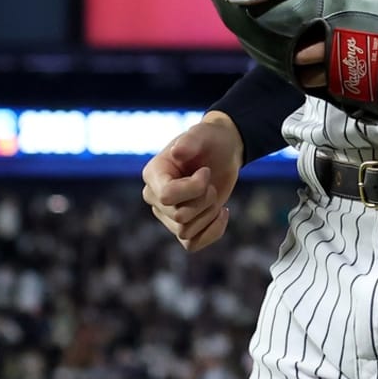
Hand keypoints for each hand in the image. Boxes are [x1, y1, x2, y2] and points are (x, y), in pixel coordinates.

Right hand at [141, 112, 243, 251]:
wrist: (223, 151)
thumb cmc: (210, 140)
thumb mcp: (203, 133)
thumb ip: (190, 140)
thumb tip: (177, 152)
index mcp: (153, 173)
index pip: (167, 195)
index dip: (194, 188)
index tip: (206, 172)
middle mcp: (155, 196)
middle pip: (179, 216)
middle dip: (205, 200)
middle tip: (211, 182)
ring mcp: (167, 214)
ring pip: (186, 231)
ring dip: (209, 213)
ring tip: (214, 193)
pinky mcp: (183, 226)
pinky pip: (192, 245)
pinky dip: (212, 232)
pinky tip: (223, 212)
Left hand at [293, 0, 377, 112]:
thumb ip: (368, 4)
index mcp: (352, 40)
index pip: (309, 51)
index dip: (300, 49)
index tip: (296, 44)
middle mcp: (353, 69)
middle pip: (313, 75)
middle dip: (306, 69)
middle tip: (304, 61)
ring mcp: (366, 89)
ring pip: (332, 91)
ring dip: (326, 82)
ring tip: (322, 74)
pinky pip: (356, 99)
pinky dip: (350, 91)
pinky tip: (351, 83)